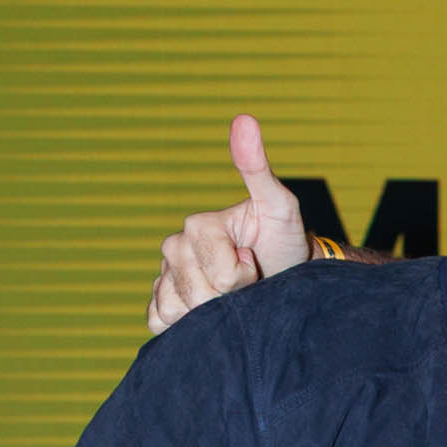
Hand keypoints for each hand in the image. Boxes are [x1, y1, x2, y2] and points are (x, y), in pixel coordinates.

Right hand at [147, 114, 308, 333]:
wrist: (287, 277)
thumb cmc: (285, 242)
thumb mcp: (280, 206)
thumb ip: (258, 168)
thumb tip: (244, 120)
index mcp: (196, 224)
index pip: (217, 271)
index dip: (245, 276)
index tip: (257, 262)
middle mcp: (173, 247)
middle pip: (196, 294)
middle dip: (231, 297)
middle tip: (249, 282)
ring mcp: (165, 276)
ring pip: (177, 309)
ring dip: (212, 314)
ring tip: (232, 297)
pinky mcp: (162, 303)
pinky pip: (159, 321)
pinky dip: (184, 326)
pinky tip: (209, 313)